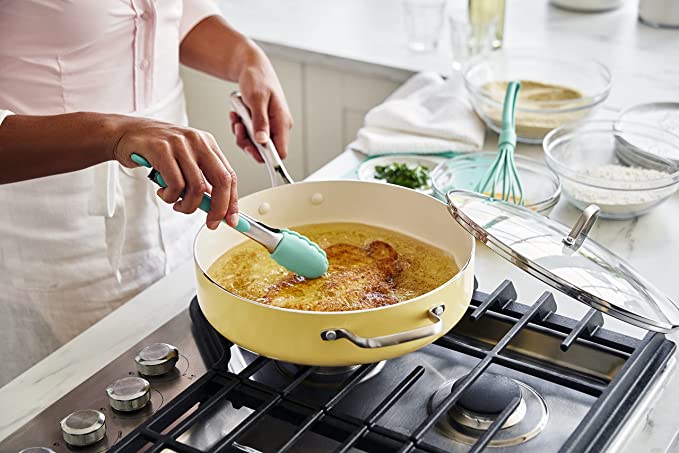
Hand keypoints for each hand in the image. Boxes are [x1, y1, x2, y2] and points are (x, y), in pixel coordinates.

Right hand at [111, 117, 237, 229]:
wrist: (126, 133)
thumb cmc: (156, 151)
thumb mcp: (185, 161)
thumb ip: (201, 180)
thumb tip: (216, 209)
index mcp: (208, 143)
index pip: (230, 175)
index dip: (232, 201)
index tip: (231, 219)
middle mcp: (198, 141)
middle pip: (221, 180)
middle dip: (219, 208)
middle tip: (211, 223)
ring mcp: (180, 144)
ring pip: (197, 187)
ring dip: (187, 205)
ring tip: (176, 204)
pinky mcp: (161, 149)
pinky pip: (175, 185)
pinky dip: (170, 197)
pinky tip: (163, 193)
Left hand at [229, 49, 292, 162]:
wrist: (252, 66)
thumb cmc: (258, 78)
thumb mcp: (256, 99)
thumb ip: (260, 121)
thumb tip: (262, 141)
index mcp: (282, 122)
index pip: (280, 152)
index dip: (268, 157)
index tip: (251, 151)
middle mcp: (278, 126)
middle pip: (265, 150)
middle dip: (248, 143)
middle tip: (239, 129)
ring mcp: (269, 125)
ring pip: (254, 143)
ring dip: (242, 134)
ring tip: (237, 119)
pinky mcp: (260, 123)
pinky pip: (249, 134)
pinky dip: (240, 128)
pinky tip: (237, 116)